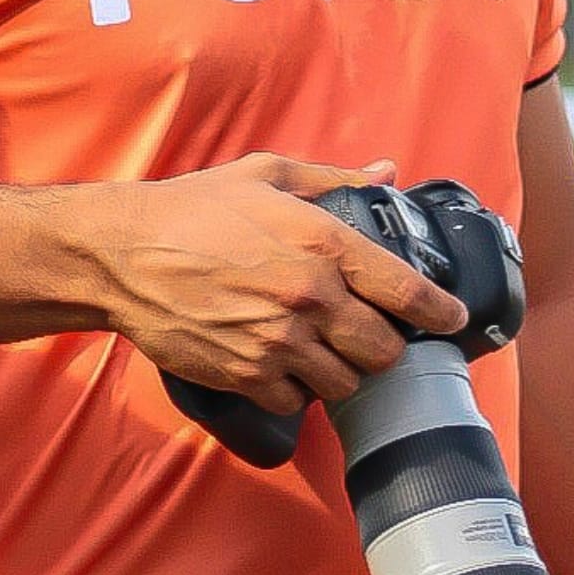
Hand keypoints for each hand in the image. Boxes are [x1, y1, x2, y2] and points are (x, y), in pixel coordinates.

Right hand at [89, 154, 468, 414]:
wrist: (123, 253)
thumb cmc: (192, 208)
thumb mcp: (265, 175)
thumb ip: (333, 177)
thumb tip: (386, 172)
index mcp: (322, 243)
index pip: (409, 291)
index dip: (440, 311)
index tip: (449, 316)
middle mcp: (309, 297)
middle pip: (385, 350)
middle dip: (383, 343)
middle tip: (367, 329)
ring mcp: (278, 342)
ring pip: (346, 384)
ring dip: (340, 369)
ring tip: (321, 348)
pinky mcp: (247, 376)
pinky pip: (297, 402)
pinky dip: (295, 389)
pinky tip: (280, 362)